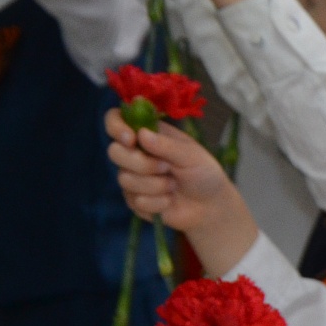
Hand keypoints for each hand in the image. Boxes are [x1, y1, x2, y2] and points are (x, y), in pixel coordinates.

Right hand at [104, 108, 259, 270]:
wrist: (210, 206)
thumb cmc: (204, 173)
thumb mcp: (192, 155)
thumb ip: (167, 145)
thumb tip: (141, 134)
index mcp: (148, 134)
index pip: (116, 120)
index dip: (116, 127)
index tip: (131, 139)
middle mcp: (135, 153)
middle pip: (115, 152)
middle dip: (142, 164)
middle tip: (167, 168)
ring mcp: (132, 177)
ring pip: (125, 179)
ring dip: (155, 185)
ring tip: (174, 185)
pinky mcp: (134, 200)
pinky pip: (135, 200)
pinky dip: (157, 202)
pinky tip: (170, 201)